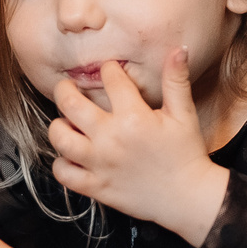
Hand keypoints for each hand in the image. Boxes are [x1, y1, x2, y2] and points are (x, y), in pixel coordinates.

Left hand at [47, 53, 228, 244]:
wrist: (188, 198)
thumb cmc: (186, 154)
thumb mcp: (184, 114)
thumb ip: (176, 81)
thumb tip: (178, 49)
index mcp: (134, 117)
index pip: (110, 79)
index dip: (109, 69)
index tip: (110, 71)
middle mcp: (111, 139)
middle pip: (70, 104)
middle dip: (65, 89)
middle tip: (68, 88)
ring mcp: (100, 164)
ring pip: (60, 138)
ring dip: (58, 126)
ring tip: (66, 121)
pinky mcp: (95, 187)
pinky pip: (63, 174)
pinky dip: (61, 164)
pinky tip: (71, 156)